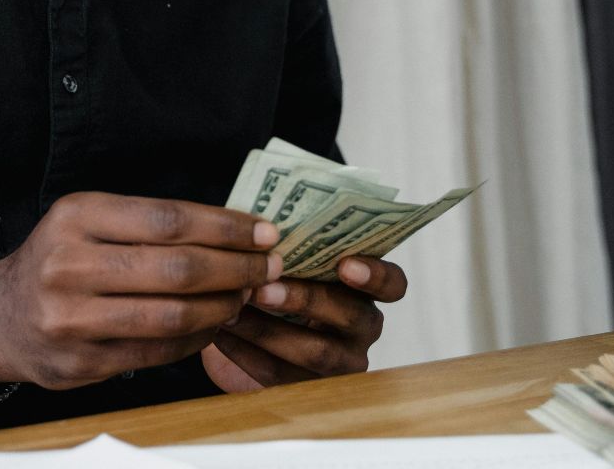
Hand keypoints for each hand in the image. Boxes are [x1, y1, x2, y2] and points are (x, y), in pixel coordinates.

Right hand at [0, 192, 280, 389]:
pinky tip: (214, 326)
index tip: (264, 232)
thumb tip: (235, 229)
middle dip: (236, 267)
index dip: (226, 227)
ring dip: (222, 306)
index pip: (168, 219)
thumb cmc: (59, 260)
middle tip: (269, 267)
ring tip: (246, 296)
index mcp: (76, 217)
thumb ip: (149, 223)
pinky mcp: (81, 362)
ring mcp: (72, 318)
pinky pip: (157, 353)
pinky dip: (196, 339)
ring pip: (172, 315)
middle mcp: (69, 265)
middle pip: (177, 268)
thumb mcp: (87, 221)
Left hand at [200, 255, 407, 391]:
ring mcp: (342, 363)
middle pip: (351, 315)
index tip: (345, 263)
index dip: (375, 275)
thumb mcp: (285, 264)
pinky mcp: (309, 389)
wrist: (244, 337)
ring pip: (317, 352)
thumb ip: (287, 248)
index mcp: (366, 289)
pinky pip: (282, 376)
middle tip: (264, 288)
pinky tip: (220, 336)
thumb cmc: (272, 285)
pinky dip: (247, 354)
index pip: (393, 284)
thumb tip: (258, 225)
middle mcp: (363, 327)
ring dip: (270, 330)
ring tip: (233, 310)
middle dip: (305, 300)